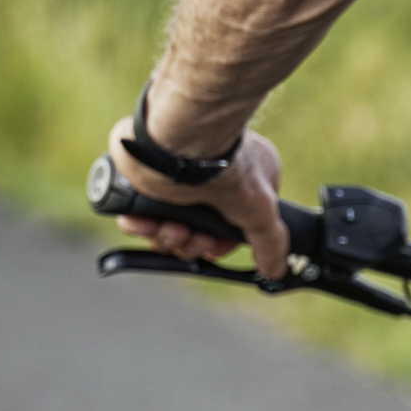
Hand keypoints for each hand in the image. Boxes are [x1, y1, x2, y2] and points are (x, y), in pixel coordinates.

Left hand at [103, 117, 292, 279]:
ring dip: (169, 238)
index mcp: (240, 178)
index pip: (229, 223)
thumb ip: (270, 243)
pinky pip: (135, 215)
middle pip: (196, 231)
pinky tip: (147, 222)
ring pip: (166, 226)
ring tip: (172, 228)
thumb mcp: (260, 212)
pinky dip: (140, 226)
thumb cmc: (227, 166)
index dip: (219, 243)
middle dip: (193, 244)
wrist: (178, 142)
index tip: (214, 247)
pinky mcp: (141, 177)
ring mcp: (172, 177)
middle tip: (194, 238)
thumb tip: (275, 268)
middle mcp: (206, 177)